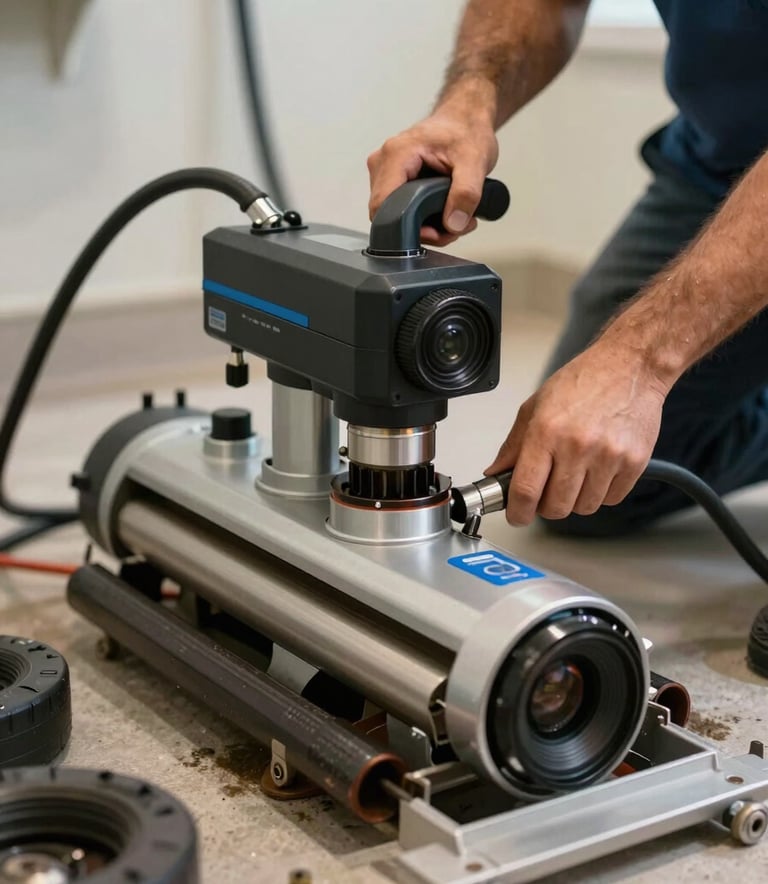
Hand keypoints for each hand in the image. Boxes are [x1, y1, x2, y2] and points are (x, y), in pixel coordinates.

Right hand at [367, 102, 498, 246]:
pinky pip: (399, 210)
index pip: (383, 207)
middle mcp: (383, 163)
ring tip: (454, 219)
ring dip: (425, 226)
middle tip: (453, 227)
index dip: (406, 228)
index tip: (435, 232)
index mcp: (396, 154)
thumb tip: (454, 224)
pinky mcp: (392, 180)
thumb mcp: (475, 161)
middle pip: (389, 216)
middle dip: (423, 229)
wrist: (465, 119)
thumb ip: (466, 193)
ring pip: (394, 216)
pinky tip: (443, 213)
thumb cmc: (466, 131)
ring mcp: (384, 172)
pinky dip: (422, 219)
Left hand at [484, 341, 669, 524]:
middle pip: (556, 507)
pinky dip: (602, 493)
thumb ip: (513, 445)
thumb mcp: (535, 407)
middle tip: (548, 490)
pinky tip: (598, 470)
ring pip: (584, 508)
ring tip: (576, 473)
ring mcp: (608, 456)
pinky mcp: (634, 462)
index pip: (525, 490)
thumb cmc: (583, 382)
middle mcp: (577, 446)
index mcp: (546, 432)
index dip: (518, 512)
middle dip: (547, 506)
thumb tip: (496, 473)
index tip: (517, 516)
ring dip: (575, 500)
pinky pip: (612, 499)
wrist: (630, 366)